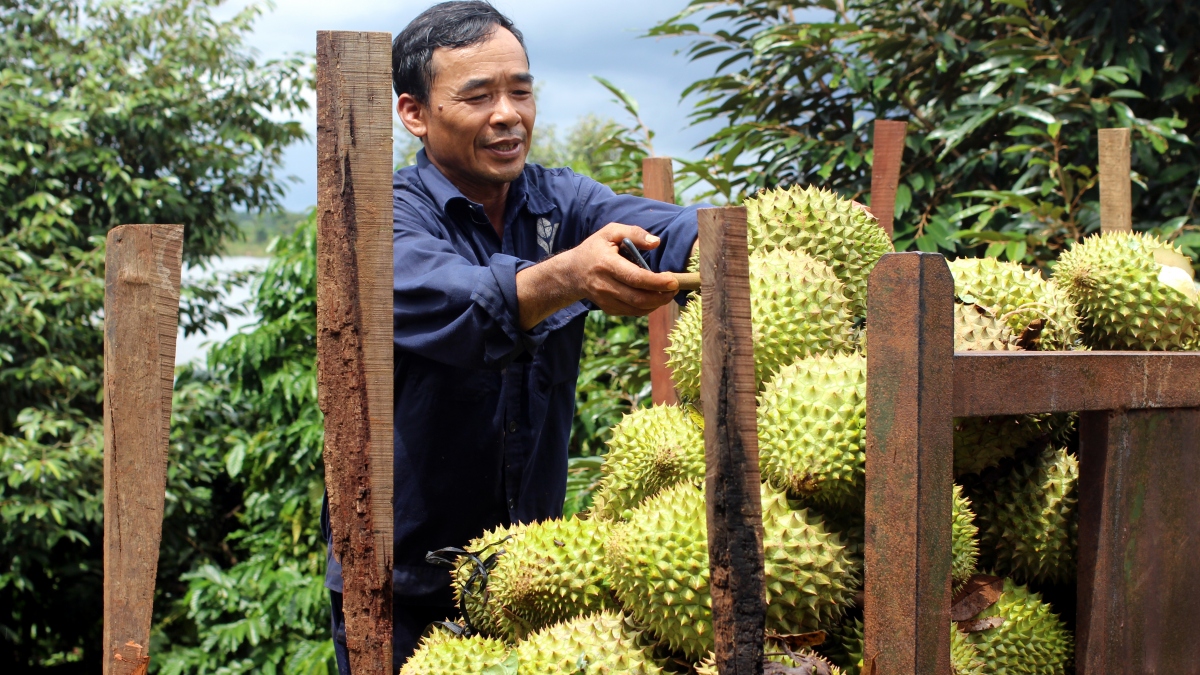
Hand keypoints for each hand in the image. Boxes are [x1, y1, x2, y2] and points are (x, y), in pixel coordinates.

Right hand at [563, 223, 678, 315]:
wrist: (573, 272)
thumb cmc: (596, 248)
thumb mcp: (611, 232)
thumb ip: (634, 233)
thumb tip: (656, 242)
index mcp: (606, 264)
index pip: (635, 277)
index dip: (656, 281)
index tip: (673, 280)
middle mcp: (605, 285)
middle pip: (638, 298)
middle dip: (661, 296)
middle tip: (674, 288)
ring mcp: (605, 300)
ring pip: (637, 308)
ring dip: (657, 304)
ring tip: (667, 293)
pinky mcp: (608, 308)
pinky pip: (632, 312)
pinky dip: (647, 308)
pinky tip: (654, 298)